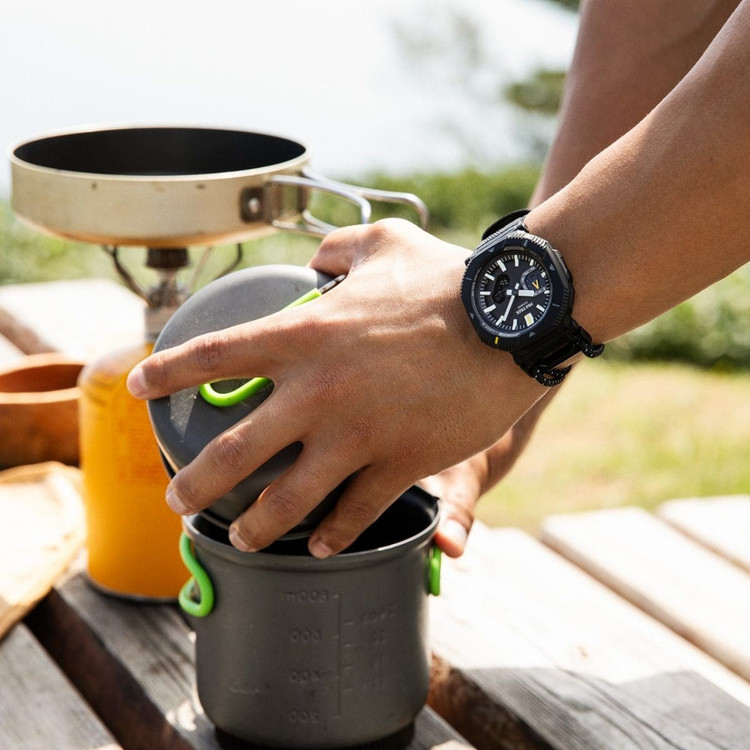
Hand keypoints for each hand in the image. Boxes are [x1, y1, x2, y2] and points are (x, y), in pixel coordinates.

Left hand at [128, 220, 545, 556]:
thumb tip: (318, 258)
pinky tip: (321, 545)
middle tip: (178, 498)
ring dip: (258, 526)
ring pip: (288, 500)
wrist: (511, 322)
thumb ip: (340, 249)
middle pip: (234, 452)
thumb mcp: (387, 244)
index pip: (213, 355)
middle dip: (195, 482)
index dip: (166, 373)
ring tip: (243, 536)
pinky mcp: (400, 465)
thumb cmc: (448, 280)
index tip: (139, 388)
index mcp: (305, 336)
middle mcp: (318, 392)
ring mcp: (357, 435)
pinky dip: (334, 533)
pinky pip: (355, 511)